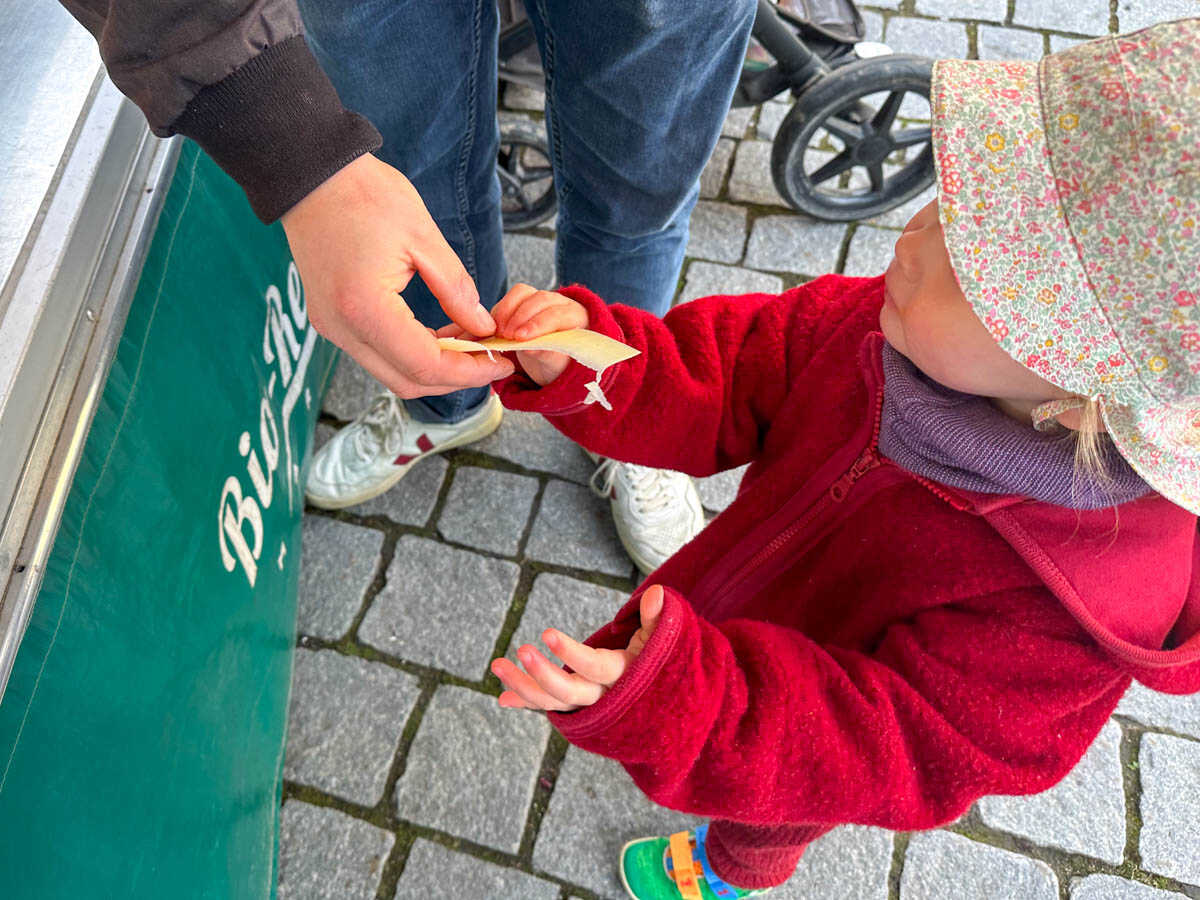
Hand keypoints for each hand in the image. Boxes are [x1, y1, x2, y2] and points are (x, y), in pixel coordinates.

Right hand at [281, 154, 513, 397]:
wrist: (311, 176)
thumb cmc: (364, 195)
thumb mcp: (423, 236)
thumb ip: (456, 289)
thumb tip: (483, 327)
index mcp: (364, 307)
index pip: (424, 364)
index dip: (468, 370)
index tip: (500, 360)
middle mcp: (342, 328)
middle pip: (407, 381)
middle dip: (454, 378)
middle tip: (490, 359)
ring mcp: (332, 328)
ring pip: (391, 373)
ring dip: (433, 367)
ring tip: (469, 344)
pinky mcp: (331, 321)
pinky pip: (377, 353)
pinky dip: (411, 353)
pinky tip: (439, 333)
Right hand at [477, 283, 589, 384]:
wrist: (550, 362)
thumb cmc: (558, 364)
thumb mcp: (555, 365)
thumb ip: (547, 354)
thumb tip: (532, 348)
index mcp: (577, 317)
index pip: (557, 315)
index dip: (537, 324)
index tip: (520, 338)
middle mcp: (561, 303)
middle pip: (540, 299)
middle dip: (520, 317)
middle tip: (507, 337)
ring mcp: (541, 298)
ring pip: (523, 293)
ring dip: (507, 312)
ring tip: (500, 334)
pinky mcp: (525, 298)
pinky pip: (511, 296)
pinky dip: (501, 311)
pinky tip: (496, 328)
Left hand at [491, 585, 664, 711]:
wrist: (660, 700)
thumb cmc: (656, 658)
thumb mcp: (659, 638)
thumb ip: (656, 619)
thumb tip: (657, 592)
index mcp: (622, 676)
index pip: (594, 668)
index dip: (571, 653)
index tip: (546, 633)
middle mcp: (602, 695)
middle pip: (568, 692)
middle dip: (542, 674)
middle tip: (521, 649)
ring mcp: (586, 704)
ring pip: (551, 701)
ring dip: (522, 685)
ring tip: (496, 665)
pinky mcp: (574, 706)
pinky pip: (547, 706)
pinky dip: (525, 702)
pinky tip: (501, 698)